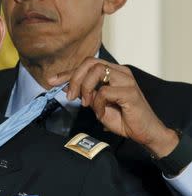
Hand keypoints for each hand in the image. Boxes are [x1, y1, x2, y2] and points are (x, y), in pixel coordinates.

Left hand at [48, 57, 178, 157]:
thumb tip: (67, 86)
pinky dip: (98, 103)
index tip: (51, 81)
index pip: (86, 65)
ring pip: (96, 71)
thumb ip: (85, 93)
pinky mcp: (130, 92)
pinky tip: (101, 112)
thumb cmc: (122, 118)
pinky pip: (105, 91)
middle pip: (90, 62)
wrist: (144, 133)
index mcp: (112, 72)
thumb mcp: (97, 104)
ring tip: (86, 104)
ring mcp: (126, 80)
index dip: (67, 72)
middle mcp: (120, 72)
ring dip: (85, 88)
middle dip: (74, 78)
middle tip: (70, 96)